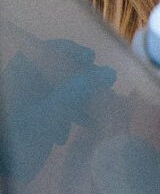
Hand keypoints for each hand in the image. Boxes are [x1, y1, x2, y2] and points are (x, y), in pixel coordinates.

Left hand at [1, 38, 115, 180]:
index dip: (70, 51)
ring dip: (75, 101)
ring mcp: (23, 104)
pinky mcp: (26, 121)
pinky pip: (50, 109)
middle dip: (79, 81)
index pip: (45, 51)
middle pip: (54, 72)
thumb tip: (109, 73)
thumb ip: (77, 92)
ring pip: (55, 92)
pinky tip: (66, 135)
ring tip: (91, 117)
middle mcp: (20, 86)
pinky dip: (63, 116)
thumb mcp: (48, 117)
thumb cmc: (16, 143)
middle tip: (100, 91)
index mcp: (19, 78)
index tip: (92, 60)